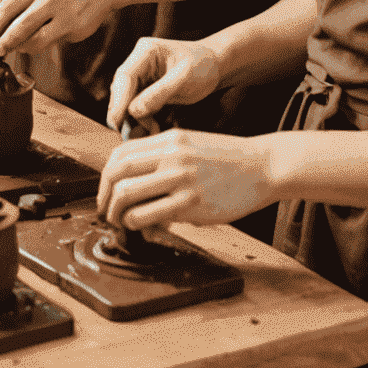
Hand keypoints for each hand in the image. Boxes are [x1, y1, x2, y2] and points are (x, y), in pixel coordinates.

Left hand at [97, 126, 275, 231]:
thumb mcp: (192, 146)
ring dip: (117, 213)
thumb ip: (164, 159)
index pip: (121, 153)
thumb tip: (138, 183)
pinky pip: (151, 214)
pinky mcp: (192, 204)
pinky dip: (137, 223)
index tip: (105, 190)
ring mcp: (181, 180)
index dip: (105, 175)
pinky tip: (141, 227)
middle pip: (117, 173)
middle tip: (105, 211)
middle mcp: (171, 156)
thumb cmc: (228, 160)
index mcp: (169, 139)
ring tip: (120, 222)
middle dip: (104, 196)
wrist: (263, 166)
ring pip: (128, 194)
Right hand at [106, 36, 221, 129]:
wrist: (214, 66)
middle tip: (131, 134)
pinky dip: (142, 118)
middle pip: (122, 89)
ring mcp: (141, 75)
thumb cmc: (202, 66)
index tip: (116, 121)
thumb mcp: (184, 79)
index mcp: (146, 51)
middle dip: (125, 112)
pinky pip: (137, 105)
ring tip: (150, 131)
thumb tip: (134, 111)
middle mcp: (139, 62)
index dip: (118, 100)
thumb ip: (159, 93)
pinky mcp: (146, 88)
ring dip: (134, 118)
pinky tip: (152, 128)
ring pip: (127, 99)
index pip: (125, 76)